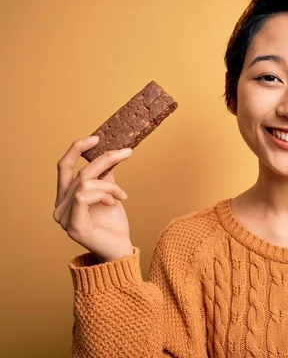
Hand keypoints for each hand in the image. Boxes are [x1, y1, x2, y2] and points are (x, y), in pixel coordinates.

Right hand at [53, 135, 133, 262]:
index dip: (77, 149)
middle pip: (80, 172)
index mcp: (66, 197)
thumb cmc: (114, 225)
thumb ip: (105, 176)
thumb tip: (112, 153)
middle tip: (127, 153)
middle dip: (105, 159)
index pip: (63, 167)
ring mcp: (64, 218)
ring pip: (85, 183)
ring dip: (109, 185)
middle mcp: (60, 207)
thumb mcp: (110, 194)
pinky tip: (115, 202)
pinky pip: (84, 197)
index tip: (97, 138)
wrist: (120, 250)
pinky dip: (103, 195)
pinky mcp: (73, 226)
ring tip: (122, 195)